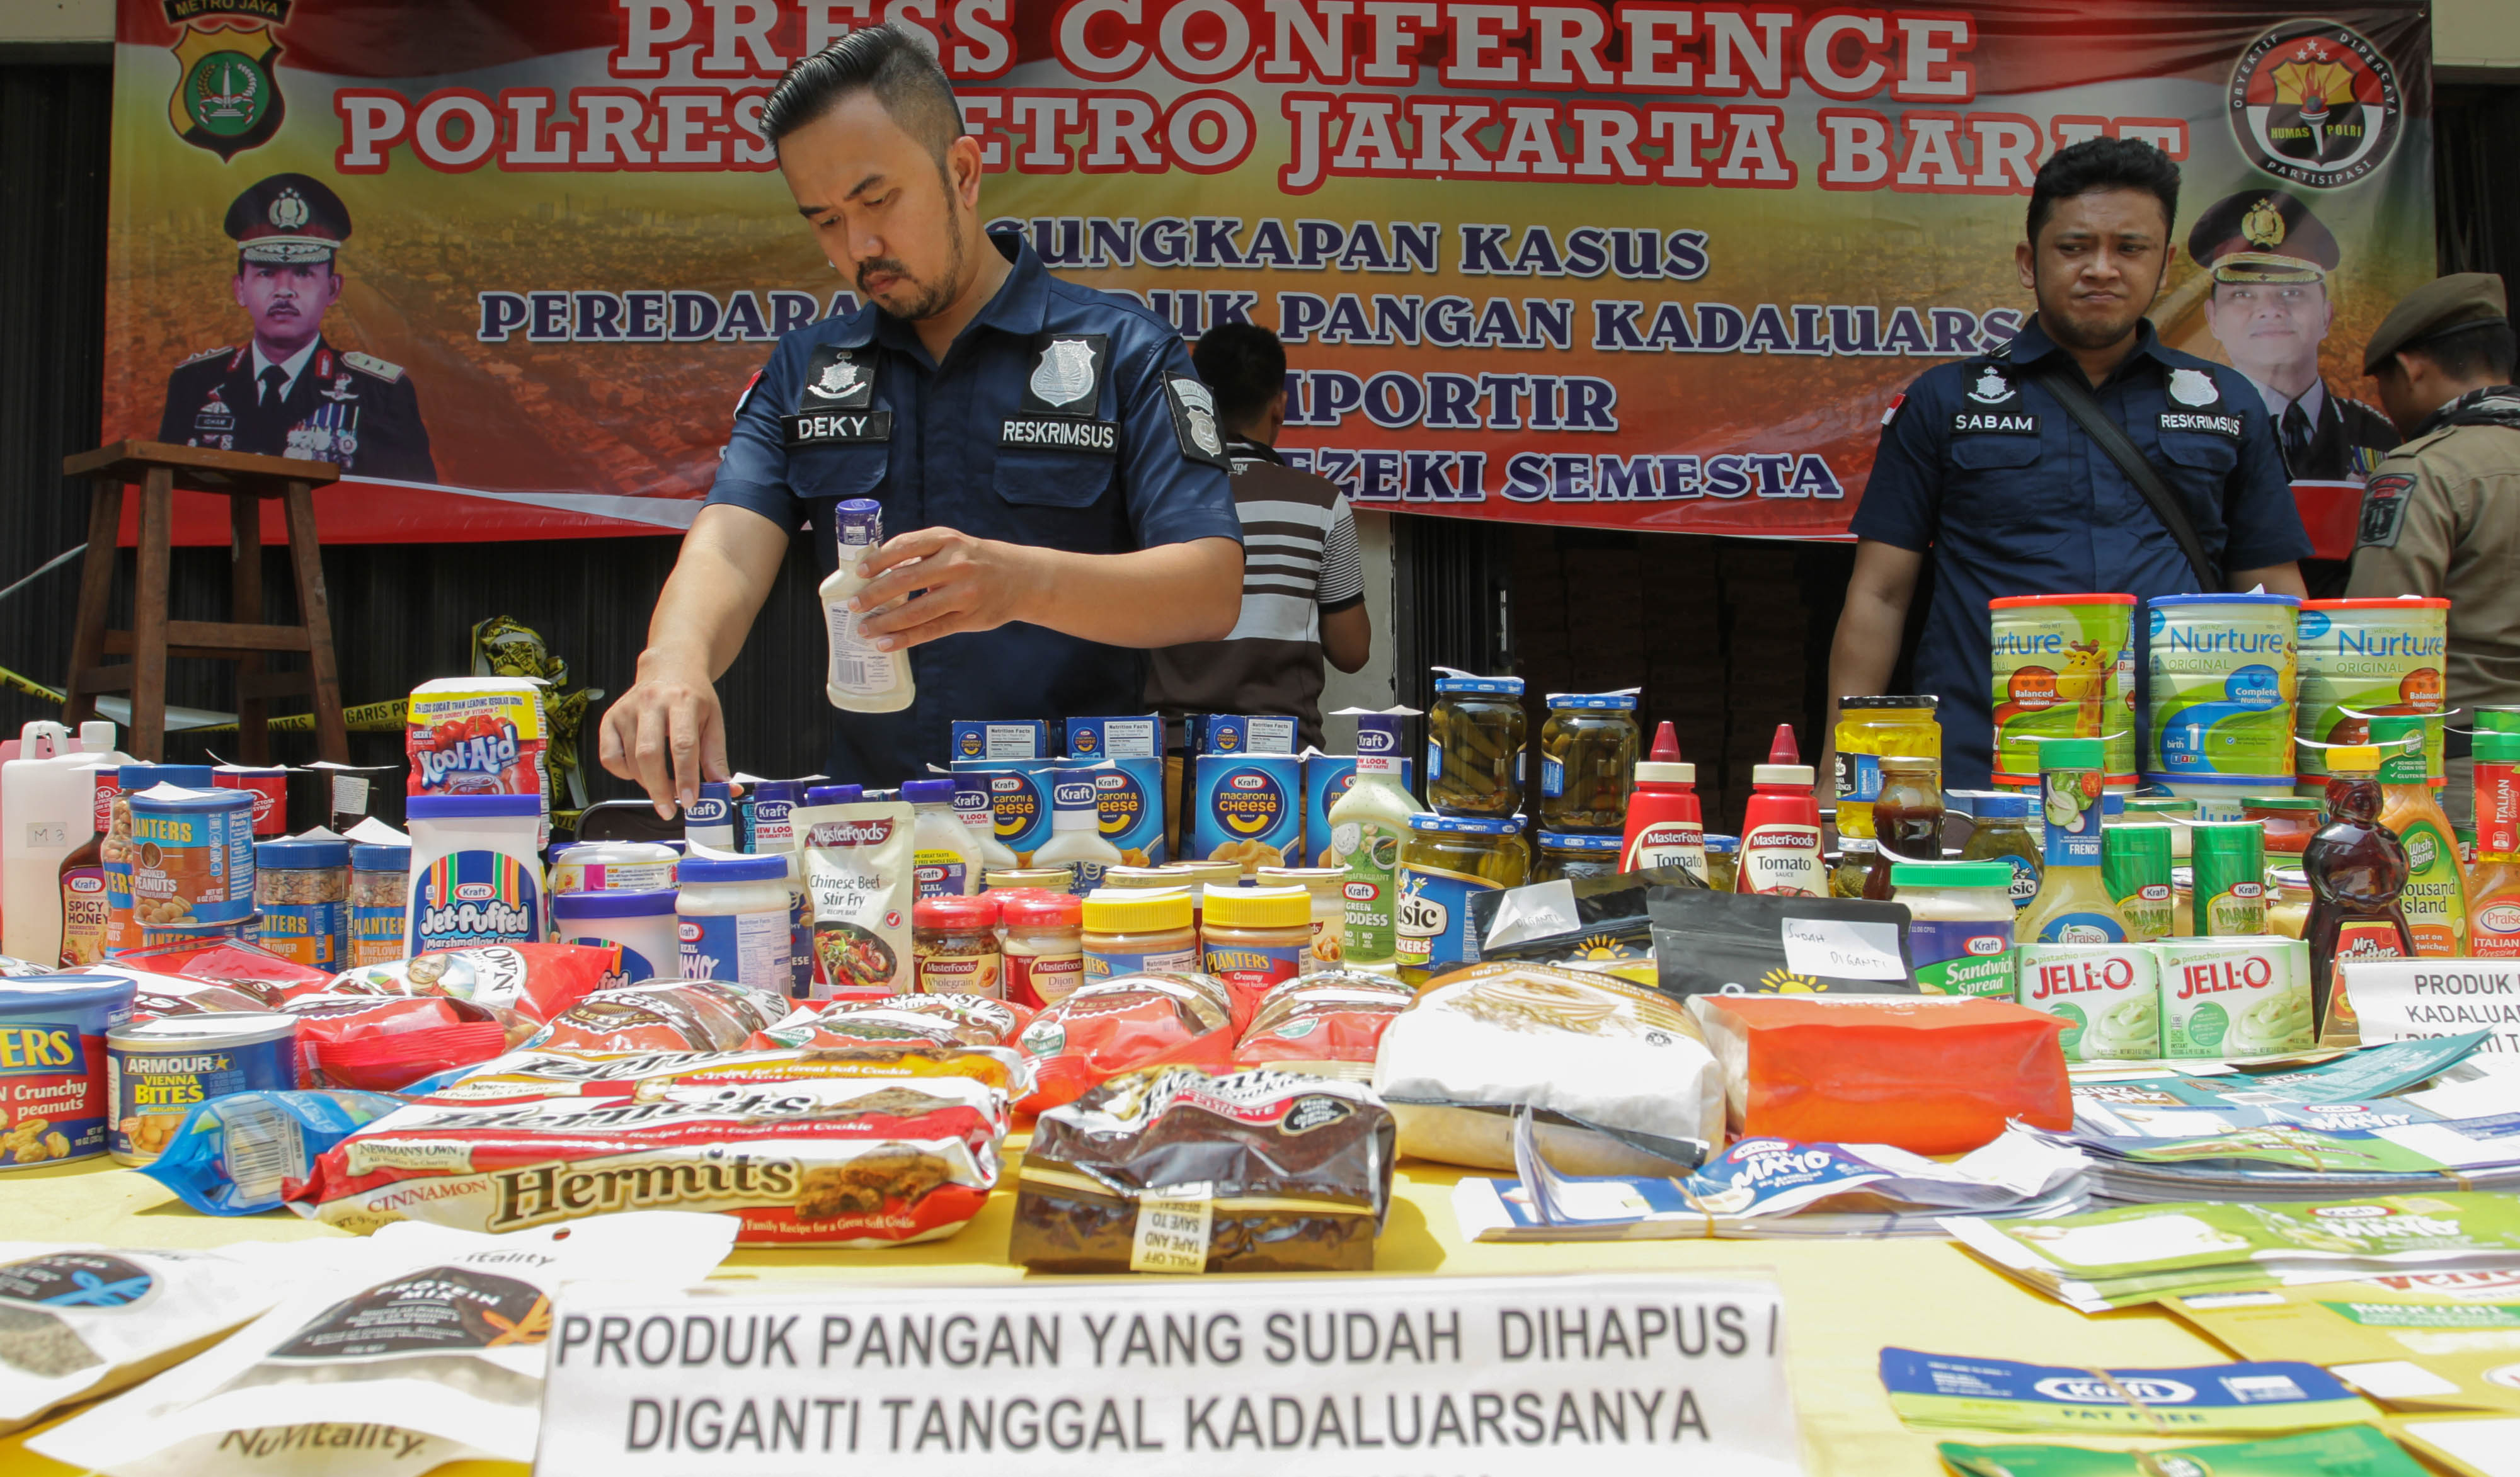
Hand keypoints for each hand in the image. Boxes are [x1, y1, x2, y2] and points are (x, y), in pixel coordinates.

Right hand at [598, 649, 728, 816]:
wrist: (669, 668)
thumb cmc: (693, 697)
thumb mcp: (713, 722)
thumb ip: (717, 758)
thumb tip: (727, 790)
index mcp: (683, 701)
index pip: (683, 745)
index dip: (686, 777)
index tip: (690, 801)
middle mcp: (651, 703)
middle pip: (649, 754)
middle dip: (659, 788)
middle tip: (670, 810)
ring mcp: (626, 710)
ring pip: (630, 760)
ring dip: (647, 784)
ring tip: (663, 789)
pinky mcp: (609, 718)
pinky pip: (609, 757)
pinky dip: (623, 773)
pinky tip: (640, 772)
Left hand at [848, 526, 1044, 650]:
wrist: (1022, 578)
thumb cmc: (977, 559)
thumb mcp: (953, 544)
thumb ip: (921, 552)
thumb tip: (877, 570)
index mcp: (947, 540)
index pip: (905, 546)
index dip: (878, 560)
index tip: (860, 572)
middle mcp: (955, 565)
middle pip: (905, 580)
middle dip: (874, 595)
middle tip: (854, 606)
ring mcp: (963, 593)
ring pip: (916, 610)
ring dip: (886, 622)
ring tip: (865, 629)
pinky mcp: (968, 618)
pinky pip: (931, 630)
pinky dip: (906, 638)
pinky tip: (887, 643)